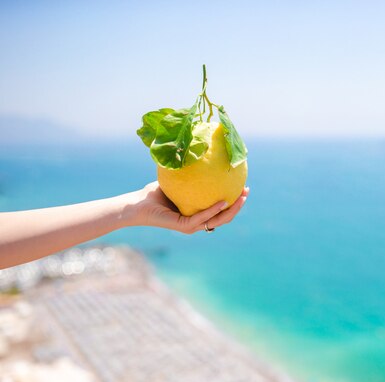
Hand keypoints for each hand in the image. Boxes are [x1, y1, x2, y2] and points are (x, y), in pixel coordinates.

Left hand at [127, 182, 248, 233]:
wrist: (137, 205)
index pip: (221, 210)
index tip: (243, 188)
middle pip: (224, 217)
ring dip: (232, 210)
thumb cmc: (155, 192)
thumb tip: (202, 151)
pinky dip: (214, 210)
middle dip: (238, 206)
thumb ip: (191, 172)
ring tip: (241, 197)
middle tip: (246, 192)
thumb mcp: (178, 179)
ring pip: (218, 220)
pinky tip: (223, 201)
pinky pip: (203, 218)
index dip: (234, 202)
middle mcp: (197, 222)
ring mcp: (191, 226)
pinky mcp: (184, 226)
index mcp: (198, 214)